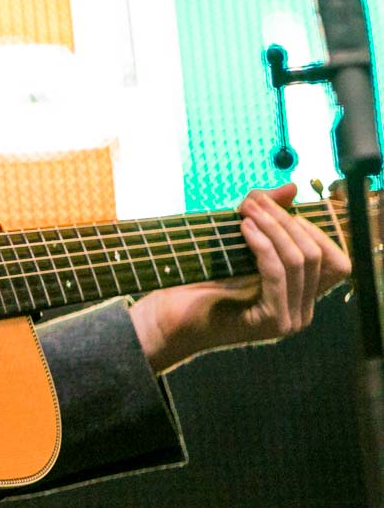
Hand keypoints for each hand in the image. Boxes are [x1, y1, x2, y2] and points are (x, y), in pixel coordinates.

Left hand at [128, 183, 350, 372]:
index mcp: (302, 295)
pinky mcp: (273, 320)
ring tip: (246, 211)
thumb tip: (292, 187)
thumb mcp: (240, 243)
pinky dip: (263, 245)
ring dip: (273, 228)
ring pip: (299, 261)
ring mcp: (291, 319)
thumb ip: (267, 217)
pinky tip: (244, 228)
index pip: (336, 261)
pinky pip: (277, 272)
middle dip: (286, 221)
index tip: (279, 206)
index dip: (313, 229)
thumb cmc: (202, 281)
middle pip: (318, 255)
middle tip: (257, 202)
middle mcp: (304, 311)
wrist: (170, 316)